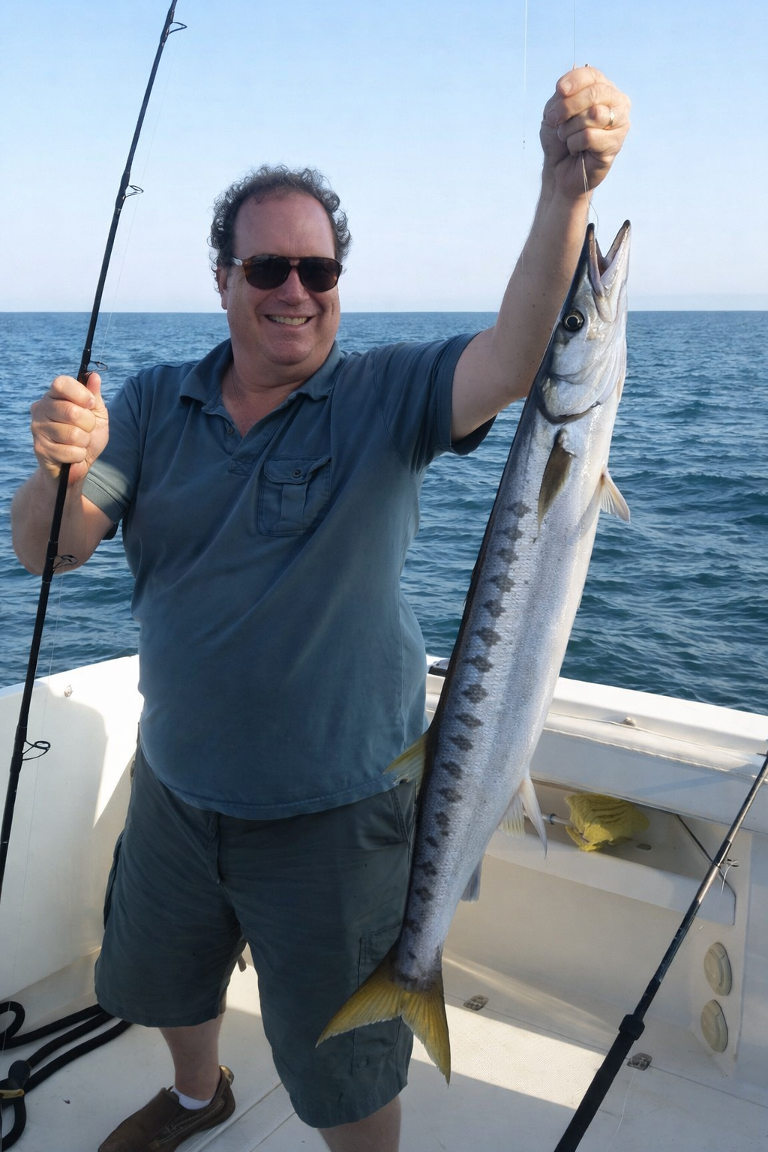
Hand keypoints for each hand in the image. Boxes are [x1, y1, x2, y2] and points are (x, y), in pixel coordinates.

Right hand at [30, 371, 108, 484]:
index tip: (91, 404)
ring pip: (73, 434)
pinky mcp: (40, 448)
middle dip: (88, 424)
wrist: (78, 463)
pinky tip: (73, 455)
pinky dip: (79, 455)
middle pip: (72, 411)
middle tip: (86, 430)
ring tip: (79, 443)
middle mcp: (41, 408)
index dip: (81, 394)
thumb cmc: (87, 435)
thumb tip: (94, 376)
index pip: (61, 383)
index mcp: (54, 395)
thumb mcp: (96, 414)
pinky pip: (70, 451)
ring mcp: (37, 428)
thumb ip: (94, 395)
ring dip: (84, 442)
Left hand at [540, 66, 629, 199]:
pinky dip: (574, 144)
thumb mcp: (553, 111)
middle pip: (595, 92)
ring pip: (594, 114)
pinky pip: (590, 136)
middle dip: (568, 107)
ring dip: (570, 128)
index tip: (558, 91)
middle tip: (555, 121)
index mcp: (602, 88)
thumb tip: (567, 92)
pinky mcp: (616, 144)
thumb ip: (562, 96)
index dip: (573, 81)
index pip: (591, 75)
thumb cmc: (558, 138)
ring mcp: (620, 123)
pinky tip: (576, 150)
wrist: (558, 170)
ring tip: (567, 137)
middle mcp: (616, 102)